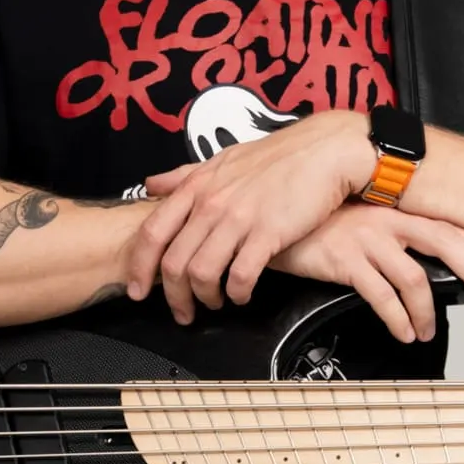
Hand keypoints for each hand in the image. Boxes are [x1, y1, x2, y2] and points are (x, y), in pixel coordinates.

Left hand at [125, 110, 378, 319]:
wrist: (324, 151)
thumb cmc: (277, 157)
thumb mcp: (223, 160)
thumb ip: (184, 176)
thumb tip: (152, 185)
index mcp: (196, 187)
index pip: (152, 232)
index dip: (139, 267)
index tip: (138, 291)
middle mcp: (211, 203)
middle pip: (174, 262)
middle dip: (173, 296)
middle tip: (183, 312)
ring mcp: (239, 218)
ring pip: (202, 273)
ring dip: (205, 298)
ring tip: (217, 304)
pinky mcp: (269, 233)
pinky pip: (241, 275)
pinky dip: (238, 293)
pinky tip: (243, 296)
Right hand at [268, 205, 463, 344]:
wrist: (275, 218)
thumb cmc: (316, 222)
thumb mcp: (359, 222)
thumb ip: (389, 237)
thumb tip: (418, 264)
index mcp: (393, 209)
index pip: (446, 225)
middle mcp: (385, 220)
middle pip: (444, 242)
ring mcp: (366, 239)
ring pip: (414, 278)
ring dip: (427, 311)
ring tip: (426, 331)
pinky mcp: (345, 260)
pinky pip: (382, 296)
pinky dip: (398, 319)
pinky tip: (402, 332)